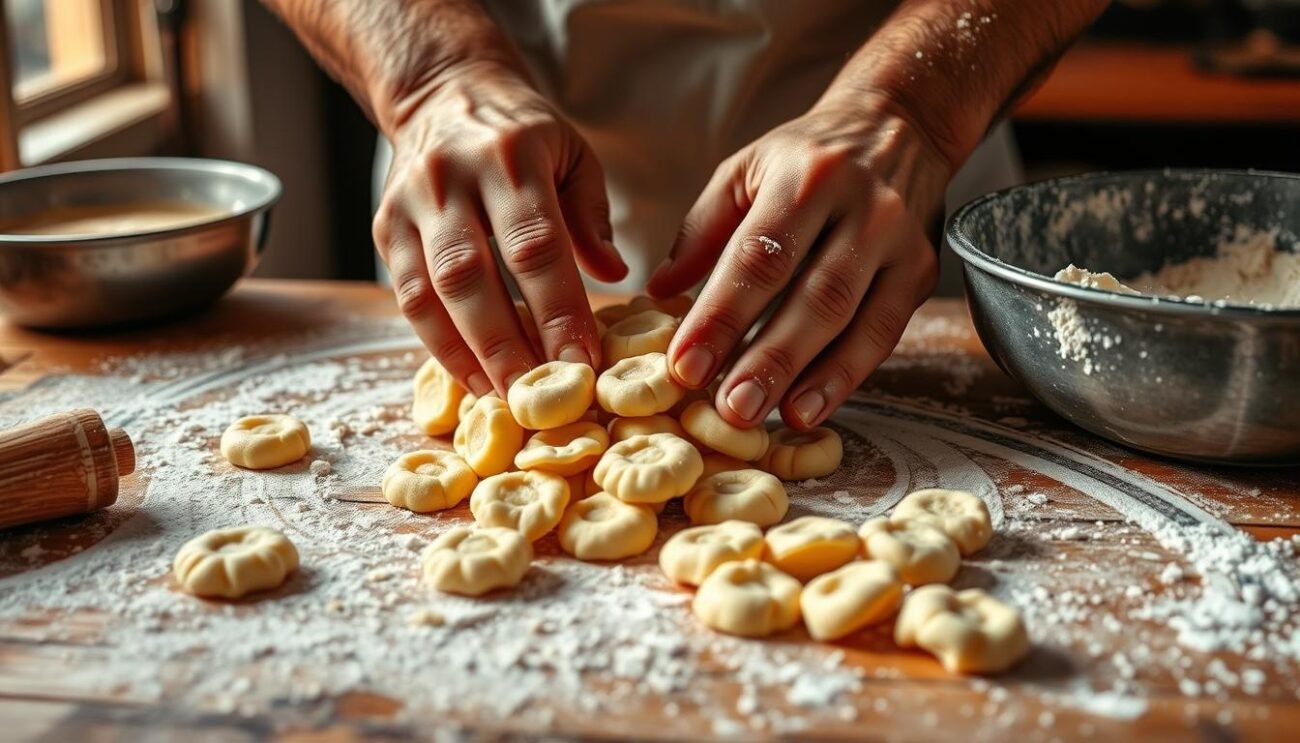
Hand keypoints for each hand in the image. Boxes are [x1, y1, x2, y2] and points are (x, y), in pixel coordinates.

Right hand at [373, 62, 626, 395]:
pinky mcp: (385, 228)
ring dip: (467, 354)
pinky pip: (407, 297)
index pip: (535, 245)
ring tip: (503, 399)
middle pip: (474, 276)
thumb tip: (614, 275)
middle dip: (507, 345)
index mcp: (510, 157)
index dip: (557, 309)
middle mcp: (451, 179)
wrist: (444, 93)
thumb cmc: (523, 134)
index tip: (583, 362)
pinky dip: (438, 344)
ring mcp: (410, 204)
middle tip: (538, 398)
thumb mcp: (573, 154)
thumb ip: (591, 215)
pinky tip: (471, 378)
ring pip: (431, 292)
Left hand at [648, 95, 949, 429]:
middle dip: (767, 358)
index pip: (758, 257)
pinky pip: (884, 332)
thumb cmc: (806, 157)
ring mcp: (898, 241)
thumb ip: (702, 231)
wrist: (899, 124)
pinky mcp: (921, 271)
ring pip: (854, 320)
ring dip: (809, 378)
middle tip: (729, 409)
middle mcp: (861, 207)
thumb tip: (660, 291)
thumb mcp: (745, 170)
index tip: (685, 365)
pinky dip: (846, 375)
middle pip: (812, 295)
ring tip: (769, 418)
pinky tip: (810, 409)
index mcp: (805, 177)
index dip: (720, 315)